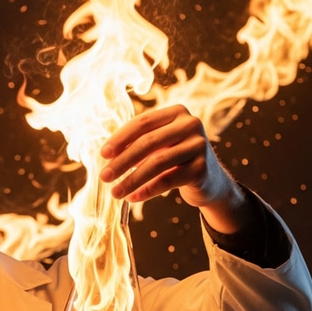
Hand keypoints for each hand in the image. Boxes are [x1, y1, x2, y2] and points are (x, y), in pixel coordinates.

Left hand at [99, 105, 252, 233]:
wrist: (209, 179)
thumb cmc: (174, 159)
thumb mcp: (158, 146)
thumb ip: (136, 143)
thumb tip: (106, 155)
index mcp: (177, 112)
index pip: (142, 122)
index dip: (120, 138)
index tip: (103, 154)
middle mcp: (191, 124)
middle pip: (148, 142)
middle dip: (122, 161)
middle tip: (104, 177)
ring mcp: (199, 145)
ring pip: (157, 163)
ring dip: (131, 180)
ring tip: (114, 193)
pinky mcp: (202, 168)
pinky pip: (167, 180)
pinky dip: (147, 191)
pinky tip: (132, 198)